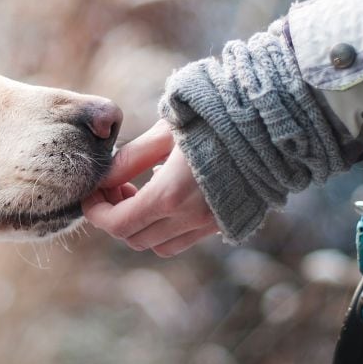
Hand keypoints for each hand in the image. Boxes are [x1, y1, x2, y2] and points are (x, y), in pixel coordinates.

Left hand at [82, 120, 219, 256]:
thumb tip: (102, 178)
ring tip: (138, 192)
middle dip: (115, 217)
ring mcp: (210, 224)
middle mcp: (190, 218)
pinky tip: (166, 195)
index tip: (90, 194)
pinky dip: (165, 228)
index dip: (96, 212)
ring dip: (140, 226)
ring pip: (158, 245)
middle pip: (134, 238)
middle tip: (114, 187)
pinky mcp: (225, 223)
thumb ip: (130, 159)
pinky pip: (184, 239)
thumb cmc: (214, 118)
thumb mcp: (165, 132)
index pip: (118, 224)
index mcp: (171, 195)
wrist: (271, 124)